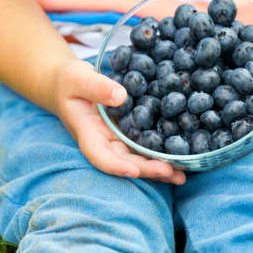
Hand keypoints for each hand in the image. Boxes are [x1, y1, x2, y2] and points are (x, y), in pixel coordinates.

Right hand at [52, 59, 185, 184]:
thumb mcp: (77, 78)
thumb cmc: (69, 80)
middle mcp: (105, 141)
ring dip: (159, 167)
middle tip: (170, 172)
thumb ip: (95, 86)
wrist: (69, 84)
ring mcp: (119, 138)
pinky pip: (146, 142)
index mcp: (88, 133)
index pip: (99, 155)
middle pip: (125, 161)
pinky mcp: (131, 130)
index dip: (115, 165)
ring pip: (138, 157)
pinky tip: (183, 156)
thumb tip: (121, 95)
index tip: (133, 170)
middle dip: (146, 169)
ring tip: (182, 174)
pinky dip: (163, 150)